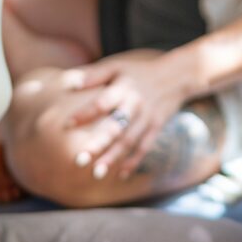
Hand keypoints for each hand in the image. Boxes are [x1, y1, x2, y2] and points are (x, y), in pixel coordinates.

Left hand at [59, 54, 187, 180]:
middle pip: (115, 127)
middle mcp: (135, 105)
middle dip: (98, 144)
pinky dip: (133, 162)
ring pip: (129, 141)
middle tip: (79, 160)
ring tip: (96, 173)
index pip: (102, 103)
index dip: (84, 114)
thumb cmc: (138, 72)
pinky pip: (144, 147)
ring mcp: (147, 118)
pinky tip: (119, 175)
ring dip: (113, 158)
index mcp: (123, 88)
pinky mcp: (156, 127)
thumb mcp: (117, 66)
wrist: (175, 76)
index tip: (66, 125)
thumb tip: (69, 84)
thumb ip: (94, 75)